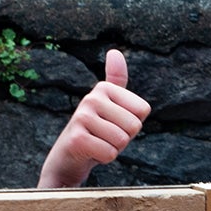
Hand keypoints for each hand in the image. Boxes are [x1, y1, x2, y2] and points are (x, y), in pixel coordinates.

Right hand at [37, 50, 151, 188]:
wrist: (68, 157)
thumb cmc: (96, 131)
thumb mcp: (109, 104)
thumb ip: (116, 79)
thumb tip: (115, 51)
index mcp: (104, 88)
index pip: (143, 110)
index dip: (132, 124)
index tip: (113, 124)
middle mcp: (91, 98)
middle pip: (134, 126)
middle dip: (124, 138)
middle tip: (105, 137)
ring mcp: (81, 117)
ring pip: (122, 140)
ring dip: (114, 148)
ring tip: (98, 143)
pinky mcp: (77, 139)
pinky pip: (110, 153)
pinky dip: (104, 158)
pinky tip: (91, 153)